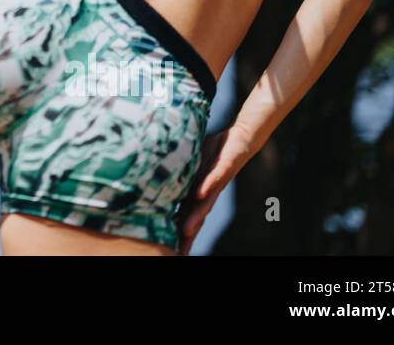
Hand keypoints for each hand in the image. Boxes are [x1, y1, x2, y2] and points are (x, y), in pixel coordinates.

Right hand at [178, 125, 255, 253]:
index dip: (178, 234)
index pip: (184, 217)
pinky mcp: (224, 168)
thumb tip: (152, 176)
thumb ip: (177, 174)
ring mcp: (215, 182)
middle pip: (194, 218)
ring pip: (205, 204)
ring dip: (195, 218)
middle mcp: (206, 192)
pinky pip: (215, 178)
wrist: (241, 139)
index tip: (172, 250)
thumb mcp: (191, 165)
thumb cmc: (214, 153)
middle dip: (186, 236)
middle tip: (179, 252)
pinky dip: (207, 187)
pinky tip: (199, 195)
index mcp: (196, 193)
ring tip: (185, 231)